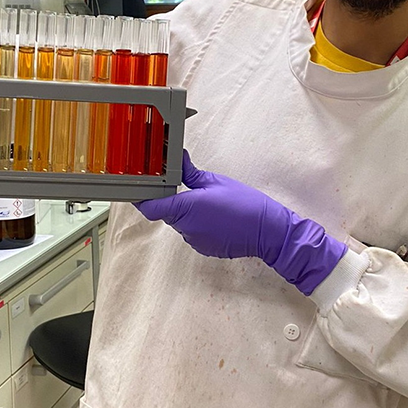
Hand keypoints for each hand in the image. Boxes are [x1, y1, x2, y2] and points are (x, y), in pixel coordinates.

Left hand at [134, 152, 347, 294]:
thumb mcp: (215, 181)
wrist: (268, 231)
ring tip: (209, 202)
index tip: (139, 188)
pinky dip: (198, 223)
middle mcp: (185, 227)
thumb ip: (190, 173)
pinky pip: (193, 232)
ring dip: (187, 212)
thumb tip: (178, 160)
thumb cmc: (245, 204)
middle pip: (166, 212)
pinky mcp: (204, 247)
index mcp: (185, 207)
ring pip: (180, 222)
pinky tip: (216, 215)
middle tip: (182, 185)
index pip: (150, 207)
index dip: (141, 198)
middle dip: (172, 200)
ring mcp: (194, 240)